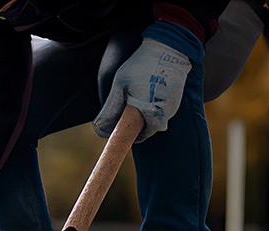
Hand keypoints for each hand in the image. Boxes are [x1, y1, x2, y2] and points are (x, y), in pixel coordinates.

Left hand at [94, 24, 194, 141]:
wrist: (170, 46)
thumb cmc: (141, 65)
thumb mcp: (120, 86)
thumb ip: (111, 109)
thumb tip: (100, 129)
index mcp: (150, 112)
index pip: (138, 136)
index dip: (129, 136)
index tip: (121, 134)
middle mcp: (165, 113)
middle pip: (148, 129)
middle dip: (137, 125)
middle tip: (127, 112)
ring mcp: (173, 106)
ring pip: (156, 120)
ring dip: (145, 115)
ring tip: (138, 97)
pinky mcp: (177, 99)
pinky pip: (163, 111)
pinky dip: (154, 107)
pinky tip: (148, 92)